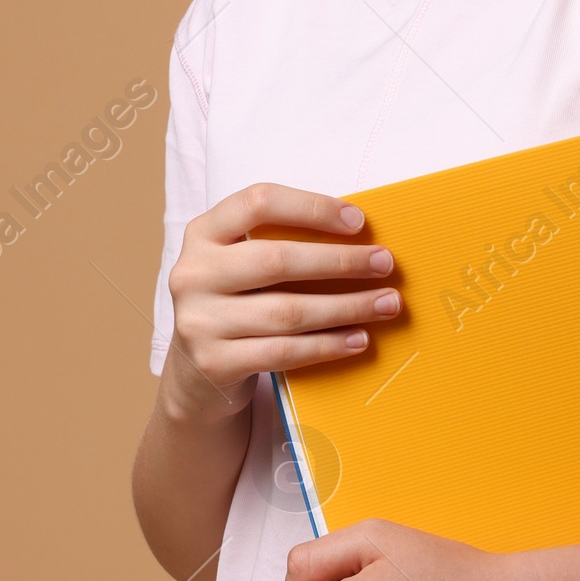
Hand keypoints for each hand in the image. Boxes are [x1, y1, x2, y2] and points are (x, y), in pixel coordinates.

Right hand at [162, 182, 399, 424]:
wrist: (194, 376)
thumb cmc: (235, 306)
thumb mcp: (240, 265)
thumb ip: (278, 245)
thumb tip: (358, 237)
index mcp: (203, 234)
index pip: (258, 203)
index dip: (311, 208)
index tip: (358, 221)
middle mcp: (194, 273)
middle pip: (277, 260)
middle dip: (341, 261)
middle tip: (385, 264)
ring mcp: (200, 321)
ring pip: (288, 311)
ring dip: (347, 307)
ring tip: (386, 304)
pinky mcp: (215, 362)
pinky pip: (284, 351)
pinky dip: (328, 345)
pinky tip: (359, 339)